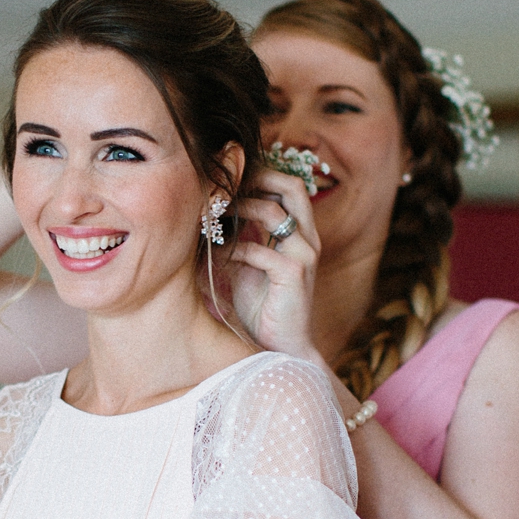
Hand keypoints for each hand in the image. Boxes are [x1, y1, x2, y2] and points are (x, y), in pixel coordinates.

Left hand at [227, 169, 320, 359]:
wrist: (280, 345)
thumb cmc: (260, 305)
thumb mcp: (247, 262)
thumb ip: (239, 235)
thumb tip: (211, 210)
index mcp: (300, 232)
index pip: (290, 186)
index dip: (263, 173)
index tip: (231, 174)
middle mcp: (307, 238)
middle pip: (293, 186)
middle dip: (259, 177)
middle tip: (227, 183)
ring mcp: (304, 255)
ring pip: (274, 212)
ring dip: (240, 209)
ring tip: (216, 218)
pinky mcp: (294, 275)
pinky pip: (260, 250)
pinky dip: (234, 251)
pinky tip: (217, 259)